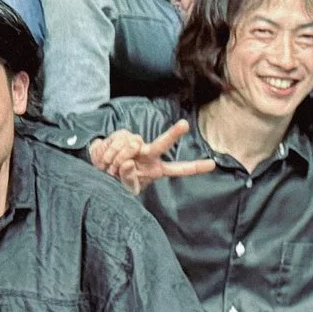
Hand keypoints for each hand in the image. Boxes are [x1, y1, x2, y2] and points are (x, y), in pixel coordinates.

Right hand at [88, 120, 214, 195]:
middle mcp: (150, 154)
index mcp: (157, 170)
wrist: (100, 167)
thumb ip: (129, 179)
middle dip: (174, 134)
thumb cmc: (118, 180)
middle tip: (185, 124)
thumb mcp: (127, 187)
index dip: (195, 167)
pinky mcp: (124, 135)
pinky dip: (108, 153)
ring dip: (116, 159)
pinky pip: (117, 143)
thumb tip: (128, 162)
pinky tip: (106, 158)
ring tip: (110, 167)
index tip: (212, 165)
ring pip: (130, 147)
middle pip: (163, 144)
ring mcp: (138, 143)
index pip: (179, 169)